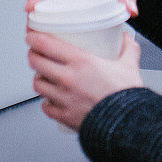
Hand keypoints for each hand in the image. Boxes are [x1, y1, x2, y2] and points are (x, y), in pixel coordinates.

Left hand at [26, 29, 142, 130]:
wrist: (130, 126)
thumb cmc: (127, 98)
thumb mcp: (129, 66)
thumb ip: (127, 49)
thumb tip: (125, 39)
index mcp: (81, 61)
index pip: (45, 44)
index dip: (33, 37)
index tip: (32, 35)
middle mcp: (68, 78)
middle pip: (35, 61)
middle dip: (33, 55)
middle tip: (36, 53)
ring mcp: (63, 98)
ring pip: (38, 84)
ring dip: (38, 78)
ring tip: (43, 76)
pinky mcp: (64, 116)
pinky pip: (46, 107)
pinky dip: (46, 102)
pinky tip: (51, 99)